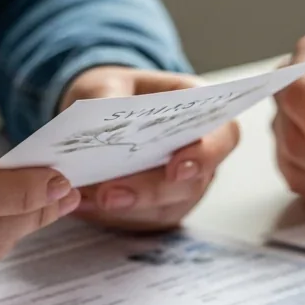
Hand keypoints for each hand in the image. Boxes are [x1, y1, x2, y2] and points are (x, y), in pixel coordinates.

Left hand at [59, 67, 238, 230]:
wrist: (99, 116)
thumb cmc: (114, 93)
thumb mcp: (107, 82)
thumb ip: (106, 95)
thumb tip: (96, 118)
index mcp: (201, 113)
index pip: (222, 137)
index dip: (205, 155)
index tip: (176, 169)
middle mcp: (200, 157)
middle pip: (189, 184)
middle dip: (149, 191)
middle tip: (110, 194)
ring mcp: (182, 189)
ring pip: (163, 209)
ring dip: (124, 210)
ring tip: (85, 200)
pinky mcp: (158, 211)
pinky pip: (139, 222)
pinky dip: (108, 217)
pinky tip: (81, 205)